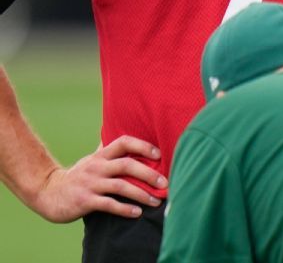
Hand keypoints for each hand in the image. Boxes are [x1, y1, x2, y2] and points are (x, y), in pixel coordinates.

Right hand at [30, 135, 165, 222]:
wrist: (48, 193)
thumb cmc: (77, 176)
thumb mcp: (92, 160)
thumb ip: (109, 151)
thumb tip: (128, 137)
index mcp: (101, 156)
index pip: (123, 142)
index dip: (142, 146)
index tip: (159, 154)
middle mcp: (97, 167)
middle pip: (127, 165)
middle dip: (149, 174)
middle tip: (165, 183)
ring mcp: (90, 184)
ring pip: (120, 186)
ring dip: (141, 194)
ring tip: (156, 201)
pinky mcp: (84, 201)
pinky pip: (108, 205)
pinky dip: (124, 209)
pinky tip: (137, 213)